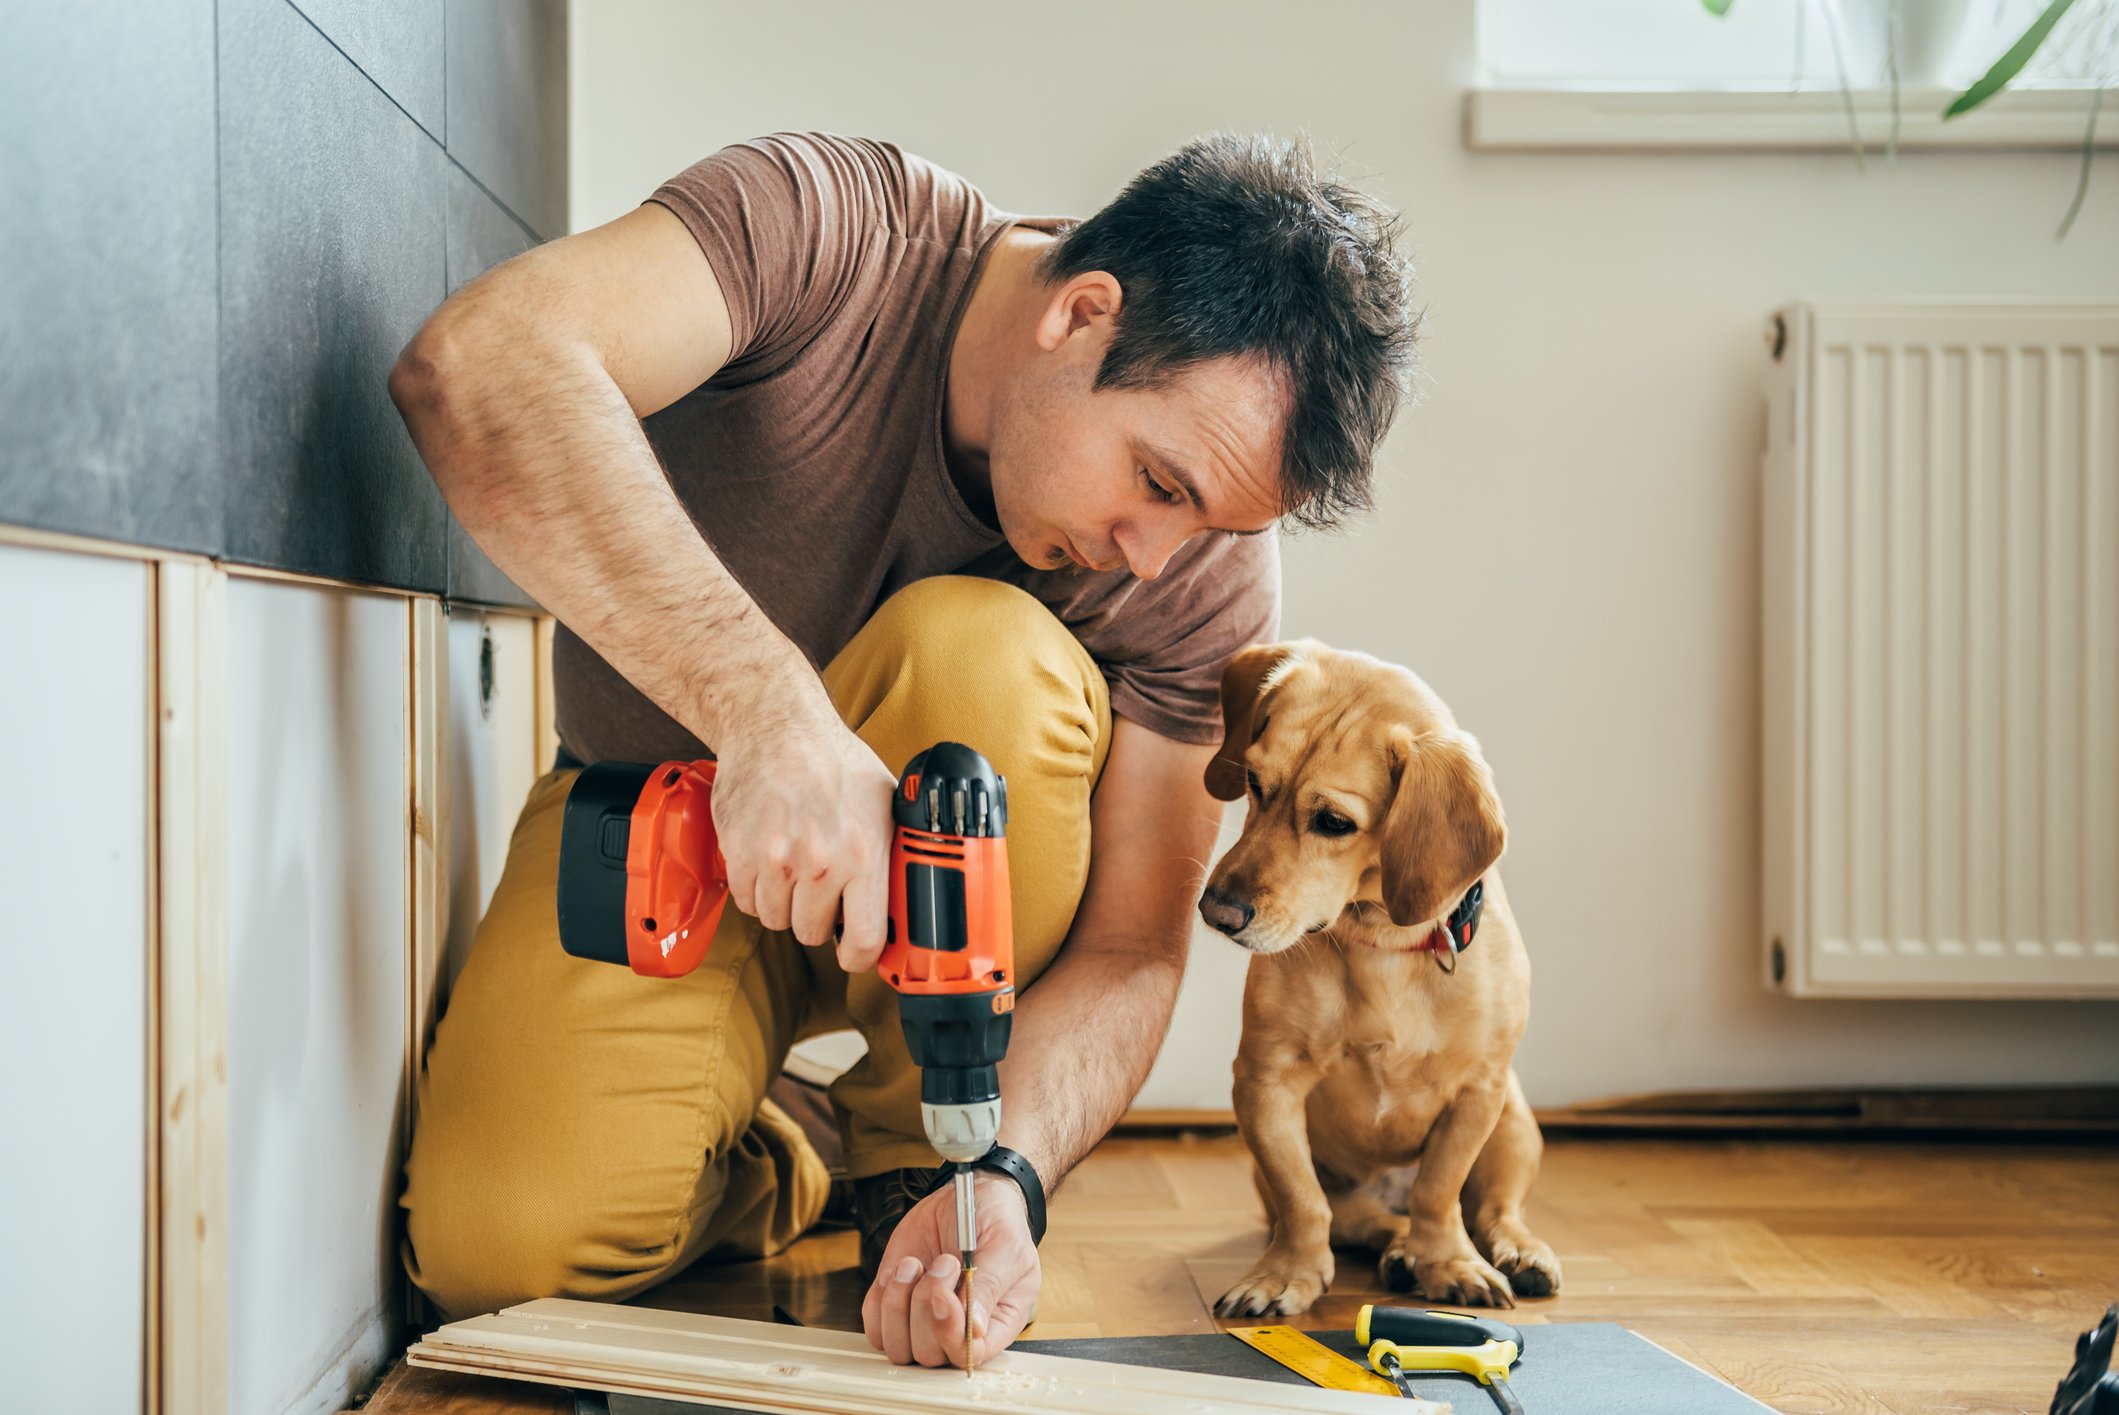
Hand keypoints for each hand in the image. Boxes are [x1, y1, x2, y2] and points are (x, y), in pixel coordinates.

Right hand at [711, 700, 895, 970]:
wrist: (775, 726)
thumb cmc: (834, 761)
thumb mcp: (885, 802)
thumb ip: (894, 853)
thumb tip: (910, 895)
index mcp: (863, 854)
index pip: (864, 940)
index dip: (860, 957)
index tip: (856, 954)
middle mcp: (819, 862)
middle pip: (812, 934)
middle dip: (819, 919)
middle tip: (822, 891)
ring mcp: (775, 860)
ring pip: (776, 920)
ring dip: (786, 904)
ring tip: (795, 869)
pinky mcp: (740, 854)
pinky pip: (746, 902)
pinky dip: (756, 890)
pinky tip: (770, 861)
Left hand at [861, 1172, 1040, 1367]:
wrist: (968, 1196)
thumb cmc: (996, 1223)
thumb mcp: (1005, 1248)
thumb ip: (989, 1287)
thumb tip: (974, 1330)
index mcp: (995, 1324)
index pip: (968, 1356)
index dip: (950, 1334)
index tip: (943, 1296)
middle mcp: (957, 1330)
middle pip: (929, 1354)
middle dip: (925, 1307)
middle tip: (944, 1263)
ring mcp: (923, 1320)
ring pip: (897, 1346)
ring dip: (899, 1304)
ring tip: (916, 1264)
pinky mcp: (897, 1304)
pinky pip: (876, 1325)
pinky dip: (881, 1297)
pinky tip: (903, 1267)